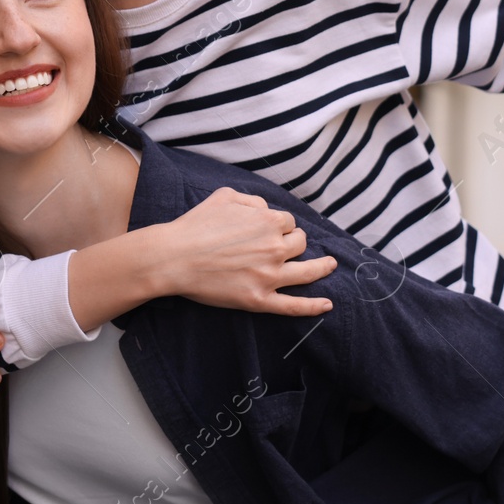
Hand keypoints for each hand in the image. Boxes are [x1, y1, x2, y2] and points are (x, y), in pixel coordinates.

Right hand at [157, 187, 336, 316]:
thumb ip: (253, 200)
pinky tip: (327, 305)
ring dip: (322, 267)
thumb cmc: (196, 225)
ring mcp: (269, 276)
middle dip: (295, 242)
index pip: (289, 222)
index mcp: (269, 221)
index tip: (270, 231)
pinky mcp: (259, 300)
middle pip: (300, 244)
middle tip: (284, 246)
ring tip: (330, 266)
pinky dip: (313, 307)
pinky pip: (293, 306)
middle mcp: (275, 248)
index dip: (281, 226)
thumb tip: (267, 209)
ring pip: (308, 272)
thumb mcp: (225, 196)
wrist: (174, 257)